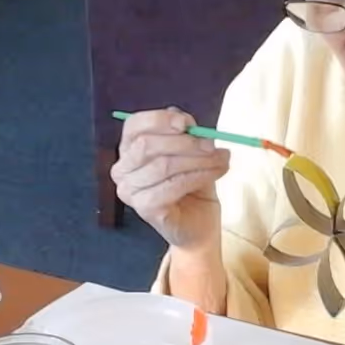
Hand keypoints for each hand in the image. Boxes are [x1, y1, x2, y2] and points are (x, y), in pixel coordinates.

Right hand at [111, 108, 230, 250]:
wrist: (198, 225)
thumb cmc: (191, 186)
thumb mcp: (191, 152)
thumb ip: (185, 133)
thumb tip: (184, 119)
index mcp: (129, 149)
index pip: (135, 125)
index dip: (159, 120)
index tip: (186, 123)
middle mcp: (122, 170)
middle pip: (147, 144)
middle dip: (184, 142)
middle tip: (211, 145)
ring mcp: (129, 191)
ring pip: (163, 165)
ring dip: (198, 160)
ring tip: (222, 160)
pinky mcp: (144, 208)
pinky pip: (173, 185)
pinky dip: (199, 176)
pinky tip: (216, 173)